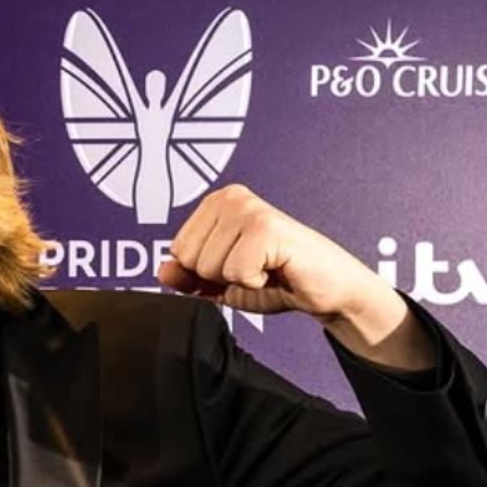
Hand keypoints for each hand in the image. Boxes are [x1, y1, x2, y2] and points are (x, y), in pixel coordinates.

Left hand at [158, 184, 433, 370]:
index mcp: (214, 204)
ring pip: (209, 267)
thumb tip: (162, 270)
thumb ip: (188, 277)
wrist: (324, 289)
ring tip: (266, 267)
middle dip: (219, 277)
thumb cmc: (276, 280)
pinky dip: (256, 283)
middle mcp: (229, 197)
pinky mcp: (266, 227)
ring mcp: (248, 209)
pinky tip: (276, 269)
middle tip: (254, 268)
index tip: (236, 266)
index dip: (203, 273)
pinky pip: (236, 273)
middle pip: (189, 259)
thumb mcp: (220, 283)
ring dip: (239, 280)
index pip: (177, 252)